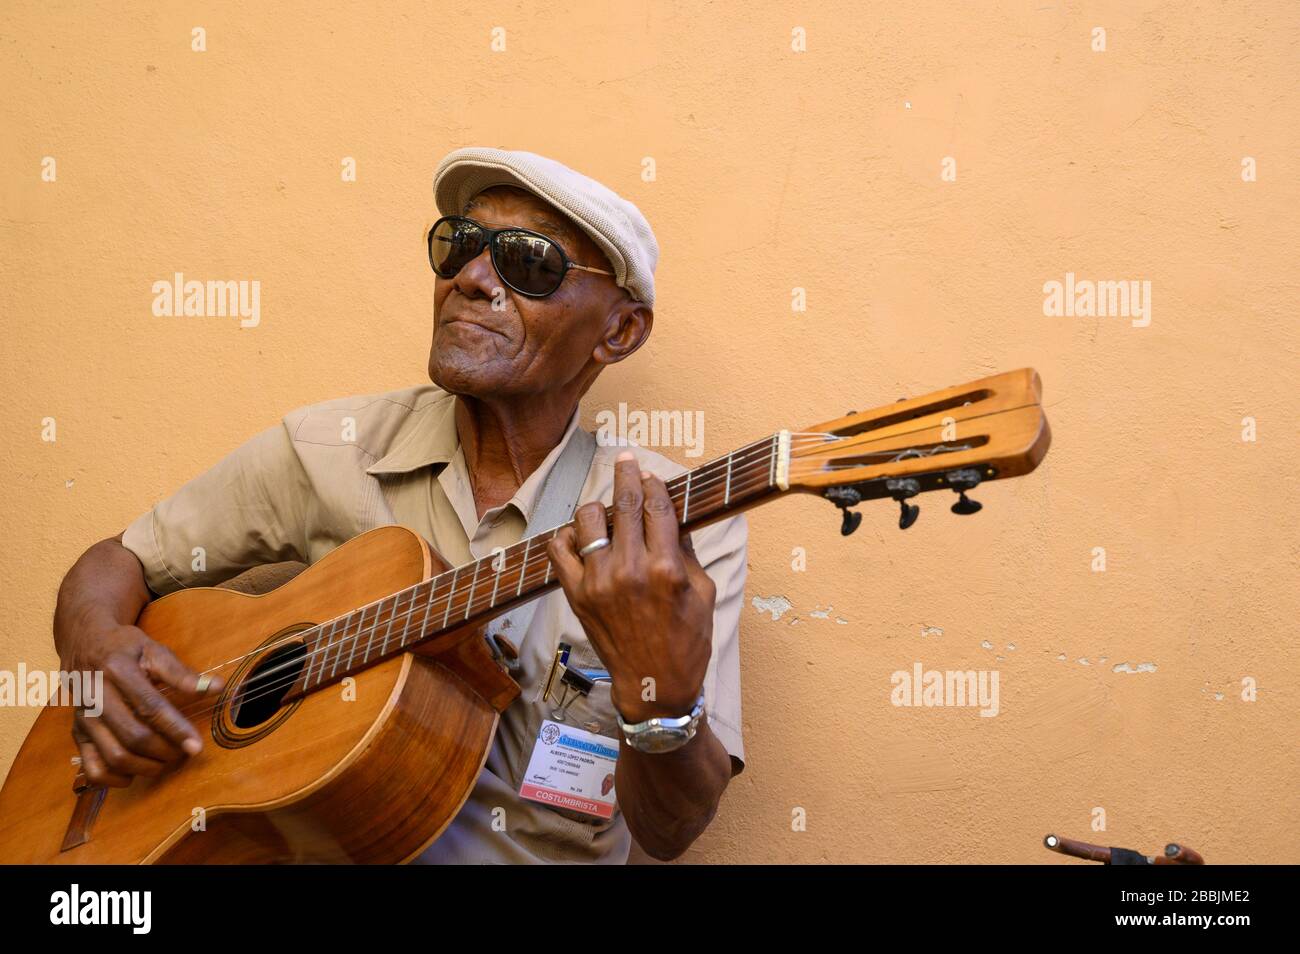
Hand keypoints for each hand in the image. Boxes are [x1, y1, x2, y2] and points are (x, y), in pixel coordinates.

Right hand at [62, 622, 223, 787]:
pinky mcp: (76, 733)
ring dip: (145, 767)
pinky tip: (135, 773)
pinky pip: (91, 768)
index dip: (176, 728)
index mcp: (117, 671)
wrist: (84, 643)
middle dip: (164, 751)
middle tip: (184, 753)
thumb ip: (182, 673)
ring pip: (113, 756)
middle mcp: (95, 697)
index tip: (196, 746)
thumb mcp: (153, 650)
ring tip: (167, 762)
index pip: (150, 706)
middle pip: (132, 736)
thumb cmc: (125, 647)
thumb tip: (217, 687)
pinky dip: (115, 779)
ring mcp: (83, 718)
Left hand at [548, 451, 715, 723]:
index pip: (656, 506)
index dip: (653, 483)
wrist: (654, 686)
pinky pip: (559, 550)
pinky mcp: (576, 595)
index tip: (651, 474)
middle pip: (624, 502)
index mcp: (666, 568)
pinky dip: (567, 535)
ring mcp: (598, 581)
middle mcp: (630, 569)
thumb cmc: (686, 641)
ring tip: (607, 511)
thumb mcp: (702, 593)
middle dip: (626, 474)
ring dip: (599, 507)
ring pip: (588, 518)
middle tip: (626, 460)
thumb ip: (685, 551)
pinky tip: (579, 535)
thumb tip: (672, 514)